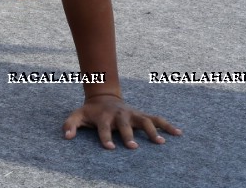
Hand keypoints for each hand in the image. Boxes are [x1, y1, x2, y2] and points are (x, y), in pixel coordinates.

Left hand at [62, 94, 180, 149]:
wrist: (104, 96)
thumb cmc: (91, 111)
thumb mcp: (77, 115)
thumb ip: (70, 125)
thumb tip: (66, 137)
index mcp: (104, 116)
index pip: (104, 127)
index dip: (105, 137)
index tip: (109, 148)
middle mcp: (119, 115)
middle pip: (125, 124)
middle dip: (128, 134)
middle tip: (132, 146)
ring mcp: (132, 114)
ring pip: (144, 120)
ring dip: (152, 130)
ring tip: (160, 142)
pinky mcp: (141, 114)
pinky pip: (157, 119)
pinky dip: (168, 125)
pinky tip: (178, 133)